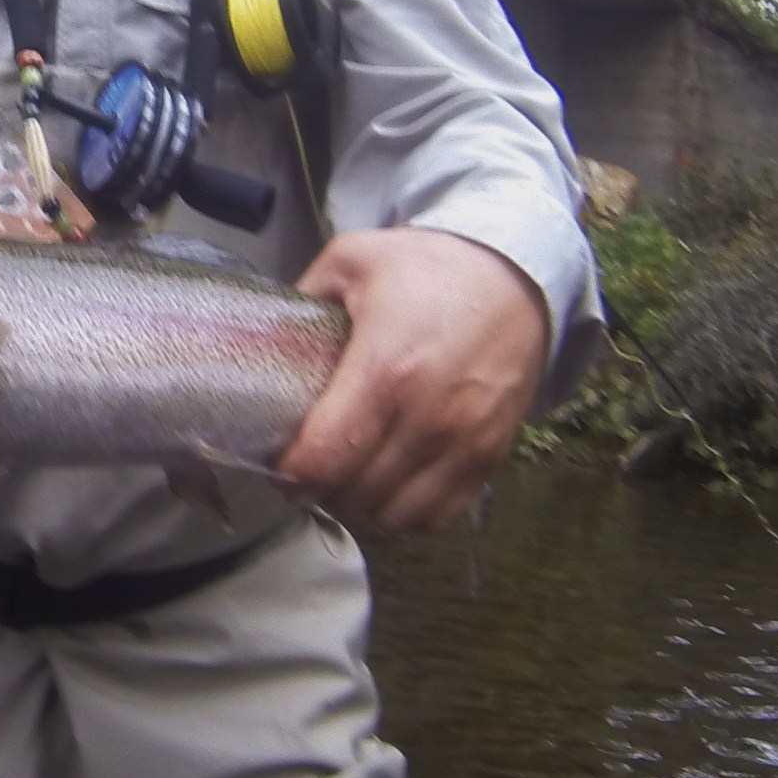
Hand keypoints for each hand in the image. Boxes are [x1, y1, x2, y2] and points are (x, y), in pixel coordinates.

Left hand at [278, 228, 547, 532]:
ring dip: (362, 506)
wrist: (517, 274)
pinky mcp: (491, 457)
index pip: (322, 460)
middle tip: (311, 465)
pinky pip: (438, 518)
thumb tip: (260, 342)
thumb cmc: (430, 267)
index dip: (290, 473)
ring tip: (349, 477)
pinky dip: (407, 514)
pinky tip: (391, 485)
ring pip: (394, 517)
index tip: (280, 459)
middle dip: (321, 488)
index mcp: (386, 369)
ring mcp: (465, 443)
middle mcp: (428, 417)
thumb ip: (300, 302)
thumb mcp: (351, 260)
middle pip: (354, 495)